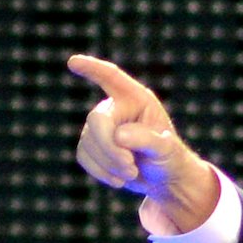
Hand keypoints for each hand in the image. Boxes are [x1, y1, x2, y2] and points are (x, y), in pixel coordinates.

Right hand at [68, 54, 218, 229]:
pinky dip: (101, 172)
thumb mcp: (167, 149)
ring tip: (132, 173)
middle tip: (131, 168)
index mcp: (136, 99)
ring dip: (110, 165)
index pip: (111, 77)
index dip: (92, 69)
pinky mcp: (91, 144)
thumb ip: (146, 139)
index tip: (73, 63)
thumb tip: (118, 136)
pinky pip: (83, 156)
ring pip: (89, 143)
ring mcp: (100, 125)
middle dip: (110, 148)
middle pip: (97, 121)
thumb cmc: (169, 157)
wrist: (164, 178)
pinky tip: (119, 179)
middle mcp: (114, 108)